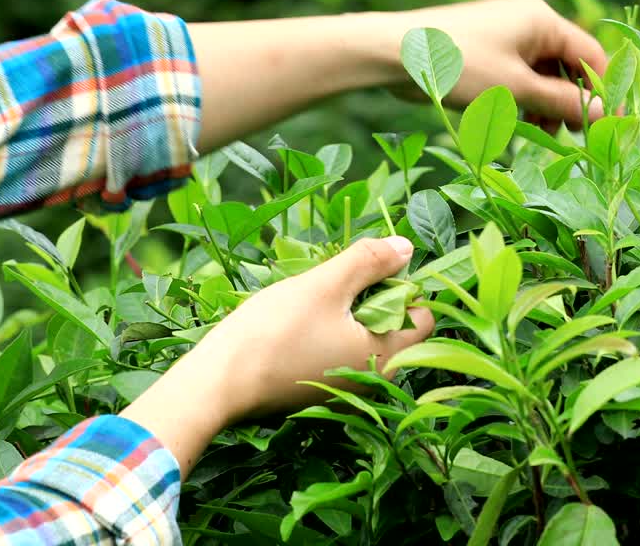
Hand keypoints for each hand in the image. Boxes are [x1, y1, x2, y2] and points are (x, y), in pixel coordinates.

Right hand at [121, 236, 433, 476]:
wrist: (216, 384)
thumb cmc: (274, 332)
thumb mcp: (325, 285)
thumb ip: (369, 263)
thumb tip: (407, 247)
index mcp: (388, 357)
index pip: (423, 315)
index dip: (403, 287)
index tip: (366, 274)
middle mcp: (375, 381)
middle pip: (395, 326)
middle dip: (372, 298)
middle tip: (333, 286)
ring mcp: (347, 390)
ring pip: (364, 337)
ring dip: (347, 314)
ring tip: (312, 302)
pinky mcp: (320, 391)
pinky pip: (340, 353)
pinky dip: (329, 333)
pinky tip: (299, 324)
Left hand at [191, 0, 608, 152]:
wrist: (393, 53)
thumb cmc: (458, 65)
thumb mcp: (516, 90)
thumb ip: (563, 102)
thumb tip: (604, 115)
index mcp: (541, 20)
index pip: (590, 54)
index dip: (604, 91)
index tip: (611, 126)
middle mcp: (529, 22)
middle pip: (569, 65)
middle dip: (572, 101)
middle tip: (572, 137)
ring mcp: (507, 36)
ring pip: (544, 75)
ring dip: (548, 105)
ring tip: (541, 134)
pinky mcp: (489, 51)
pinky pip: (521, 76)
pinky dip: (526, 99)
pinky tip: (521, 124)